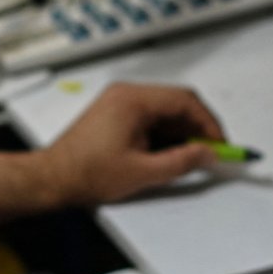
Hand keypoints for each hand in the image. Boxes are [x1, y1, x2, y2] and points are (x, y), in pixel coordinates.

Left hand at [39, 83, 224, 207]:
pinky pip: (150, 117)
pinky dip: (164, 134)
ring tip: (189, 158)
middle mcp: (126, 95)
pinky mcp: (115, 114)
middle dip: (197, 129)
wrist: (52, 179)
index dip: (209, 124)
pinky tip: (167, 155)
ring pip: (164, 111)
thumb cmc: (85, 173)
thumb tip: (207, 154)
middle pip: (177, 103)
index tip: (220, 144)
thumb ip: (181, 162)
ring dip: (180, 133)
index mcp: (133, 100)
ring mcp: (120, 103)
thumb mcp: (143, 172)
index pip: (186, 102)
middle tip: (210, 152)